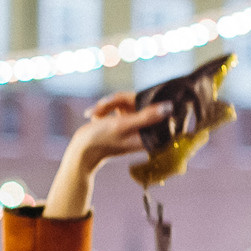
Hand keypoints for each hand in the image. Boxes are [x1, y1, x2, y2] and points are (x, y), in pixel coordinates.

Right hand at [44, 93, 169, 218]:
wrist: (81, 150)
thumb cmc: (101, 139)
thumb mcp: (123, 125)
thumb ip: (146, 117)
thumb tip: (170, 108)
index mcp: (150, 134)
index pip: (156, 109)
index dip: (142, 101)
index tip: (125, 107)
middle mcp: (144, 129)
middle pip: (140, 101)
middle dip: (118, 101)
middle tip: (102, 108)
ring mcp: (135, 124)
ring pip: (127, 100)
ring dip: (110, 104)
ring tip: (96, 115)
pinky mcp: (126, 120)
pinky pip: (120, 104)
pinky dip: (107, 107)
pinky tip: (96, 116)